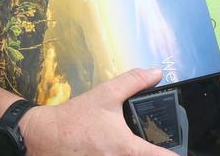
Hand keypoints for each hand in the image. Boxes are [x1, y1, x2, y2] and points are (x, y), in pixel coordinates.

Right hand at [21, 68, 173, 155]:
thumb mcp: (105, 95)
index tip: (178, 148)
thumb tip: (156, 73)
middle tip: (153, 145)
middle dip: (153, 153)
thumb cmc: (74, 119)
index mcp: (128, 149)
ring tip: (131, 147)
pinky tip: (112, 151)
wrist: (41, 138)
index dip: (174, 153)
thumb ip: (133, 82)